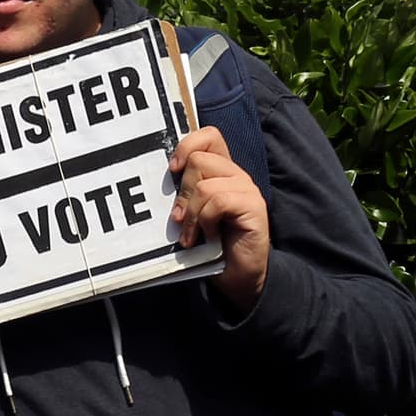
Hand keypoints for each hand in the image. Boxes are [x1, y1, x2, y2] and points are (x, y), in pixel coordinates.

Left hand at [168, 126, 272, 311]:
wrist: (239, 278)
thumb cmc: (212, 248)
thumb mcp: (192, 216)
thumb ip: (184, 194)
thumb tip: (162, 179)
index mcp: (222, 172)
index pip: (208, 136)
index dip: (187, 146)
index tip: (172, 170)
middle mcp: (237, 175)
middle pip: (199, 160)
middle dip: (182, 193)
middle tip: (179, 220)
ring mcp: (248, 190)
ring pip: (205, 184)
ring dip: (191, 214)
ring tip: (190, 235)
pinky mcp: (254, 207)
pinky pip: (218, 201)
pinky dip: (206, 221)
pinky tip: (208, 237)